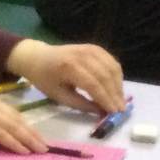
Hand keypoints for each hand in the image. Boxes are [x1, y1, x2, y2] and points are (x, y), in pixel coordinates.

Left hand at [6, 39, 125, 115]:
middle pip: (105, 76)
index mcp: (69, 67)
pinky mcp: (96, 48)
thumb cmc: (45, 79)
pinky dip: (117, 76)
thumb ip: (79, 104)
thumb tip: (101, 112)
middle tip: (120, 109)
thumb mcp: (57, 95)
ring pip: (112, 69)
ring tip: (120, 101)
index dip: (105, 99)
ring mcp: (91, 49)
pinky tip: (117, 88)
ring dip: (119, 86)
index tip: (114, 112)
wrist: (38, 57)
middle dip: (115, 95)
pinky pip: (112, 63)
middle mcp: (83, 55)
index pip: (93, 85)